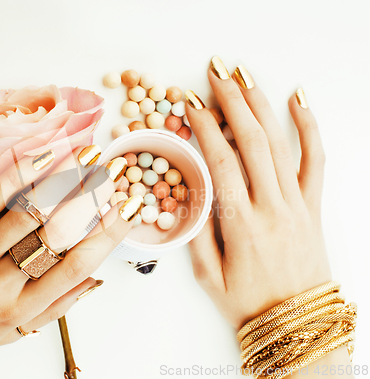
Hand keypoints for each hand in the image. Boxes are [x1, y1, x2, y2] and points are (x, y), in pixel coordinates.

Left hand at [0, 146, 138, 377]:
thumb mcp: (10, 333)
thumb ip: (55, 308)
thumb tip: (94, 278)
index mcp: (20, 310)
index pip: (78, 267)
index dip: (110, 234)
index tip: (128, 210)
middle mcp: (0, 284)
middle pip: (59, 235)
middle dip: (94, 198)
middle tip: (115, 173)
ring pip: (28, 212)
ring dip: (64, 180)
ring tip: (88, 157)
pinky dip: (19, 174)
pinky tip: (42, 156)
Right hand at [186, 57, 330, 329]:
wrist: (297, 325)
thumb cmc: (249, 304)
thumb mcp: (209, 277)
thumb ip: (196, 233)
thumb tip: (188, 193)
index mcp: (241, 225)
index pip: (220, 163)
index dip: (204, 128)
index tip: (190, 103)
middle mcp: (272, 208)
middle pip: (252, 142)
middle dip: (231, 101)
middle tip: (216, 71)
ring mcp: (298, 204)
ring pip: (281, 144)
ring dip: (261, 104)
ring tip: (245, 75)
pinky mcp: (314, 206)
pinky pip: (317, 160)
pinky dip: (310, 127)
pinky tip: (298, 100)